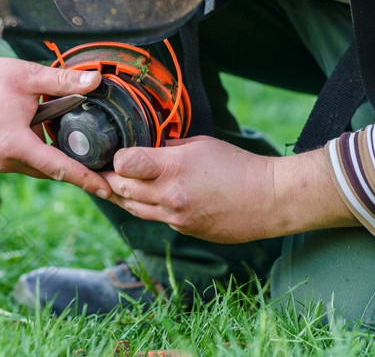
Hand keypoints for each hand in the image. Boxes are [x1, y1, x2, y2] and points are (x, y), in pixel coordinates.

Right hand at [0, 14, 111, 197]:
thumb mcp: (27, 76)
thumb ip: (64, 80)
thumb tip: (97, 80)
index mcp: (14, 144)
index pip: (59, 168)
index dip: (86, 179)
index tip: (107, 190)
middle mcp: (2, 161)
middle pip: (48, 170)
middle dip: (72, 168)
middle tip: (98, 165)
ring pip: (32, 167)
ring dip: (49, 157)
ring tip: (66, 142)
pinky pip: (17, 163)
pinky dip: (32, 154)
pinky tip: (38, 135)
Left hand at [101, 135, 357, 242]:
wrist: (268, 199)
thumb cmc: (237, 165)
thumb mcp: (201, 144)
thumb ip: (169, 148)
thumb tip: (146, 148)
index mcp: (174, 167)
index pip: (125, 164)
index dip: (117, 159)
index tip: (119, 154)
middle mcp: (170, 195)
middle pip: (121, 188)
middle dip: (111, 178)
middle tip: (105, 171)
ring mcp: (175, 217)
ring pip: (132, 208)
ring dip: (122, 196)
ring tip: (115, 185)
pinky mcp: (183, 230)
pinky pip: (155, 218)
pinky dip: (148, 207)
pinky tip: (150, 198)